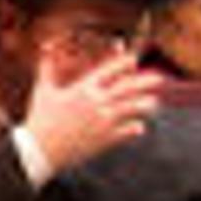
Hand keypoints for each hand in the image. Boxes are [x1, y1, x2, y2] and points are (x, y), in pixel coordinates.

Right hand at [22, 49, 160, 172]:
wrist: (40, 150)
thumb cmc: (40, 119)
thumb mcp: (43, 91)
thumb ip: (47, 68)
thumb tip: (45, 50)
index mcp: (83, 89)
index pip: (110, 70)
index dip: (124, 63)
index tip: (134, 60)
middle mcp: (96, 103)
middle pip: (128, 88)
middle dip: (146, 82)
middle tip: (160, 78)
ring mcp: (103, 121)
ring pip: (133, 109)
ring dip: (145, 105)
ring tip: (153, 103)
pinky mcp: (105, 139)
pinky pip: (128, 131)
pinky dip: (136, 128)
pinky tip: (140, 126)